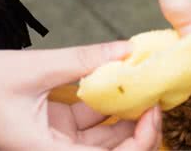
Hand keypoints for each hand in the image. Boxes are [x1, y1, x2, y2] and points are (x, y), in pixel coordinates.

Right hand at [0, 42, 160, 150]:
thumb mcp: (33, 69)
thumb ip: (82, 60)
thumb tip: (127, 49)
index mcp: (46, 150)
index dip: (139, 143)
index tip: (153, 112)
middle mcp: (55, 149)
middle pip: (112, 150)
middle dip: (140, 127)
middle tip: (157, 95)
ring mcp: (58, 138)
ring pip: (106, 134)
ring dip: (128, 112)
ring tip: (147, 83)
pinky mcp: (58, 123)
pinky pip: (93, 118)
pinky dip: (110, 101)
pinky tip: (125, 79)